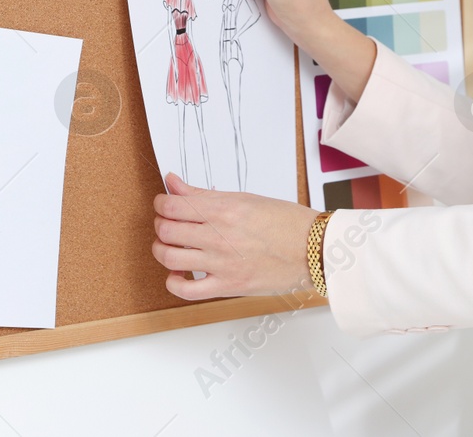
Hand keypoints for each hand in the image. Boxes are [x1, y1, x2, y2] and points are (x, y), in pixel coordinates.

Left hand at [152, 173, 319, 298]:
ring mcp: (222, 264)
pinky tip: (178, 274)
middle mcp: (220, 236)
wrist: (312, 249)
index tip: (164, 204)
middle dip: (160, 224)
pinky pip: (186, 290)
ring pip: (170, 258)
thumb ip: (204, 195)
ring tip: (170, 246)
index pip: (173, 205)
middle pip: (167, 230)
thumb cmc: (285, 222)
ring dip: (161, 250)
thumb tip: (174, 183)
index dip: (161, 203)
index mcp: (225, 210)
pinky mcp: (228, 287)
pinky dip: (173, 282)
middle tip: (167, 223)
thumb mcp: (244, 199)